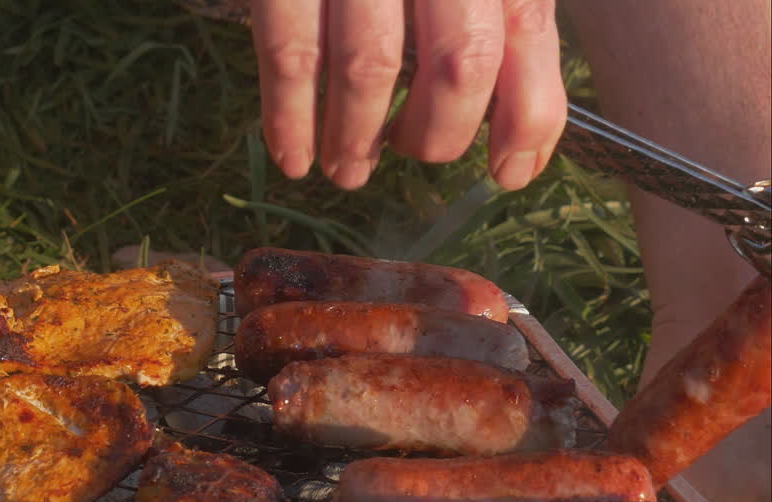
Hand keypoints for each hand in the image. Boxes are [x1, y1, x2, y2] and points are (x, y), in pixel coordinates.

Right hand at [250, 0, 566, 189]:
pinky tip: (292, 155)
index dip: (527, 121)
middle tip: (407, 155)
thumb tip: (521, 141)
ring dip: (356, 139)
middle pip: (457, 63)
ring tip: (346, 171)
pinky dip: (288, 116)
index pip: (526, 34)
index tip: (508, 173)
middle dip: (434, 136)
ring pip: (369, 68)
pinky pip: (288, 52)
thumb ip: (507, 15)